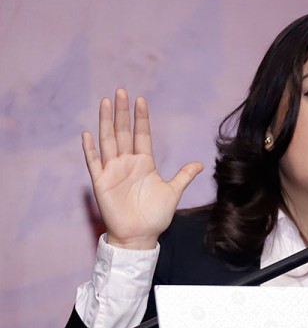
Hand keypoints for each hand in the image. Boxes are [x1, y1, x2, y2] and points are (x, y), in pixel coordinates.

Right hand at [82, 89, 202, 248]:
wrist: (140, 236)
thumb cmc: (155, 216)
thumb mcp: (173, 192)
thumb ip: (183, 176)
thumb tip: (199, 164)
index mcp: (144, 163)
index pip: (142, 135)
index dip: (141, 118)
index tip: (141, 99)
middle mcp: (127, 163)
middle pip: (124, 132)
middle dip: (123, 112)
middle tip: (121, 91)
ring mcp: (113, 171)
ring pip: (108, 141)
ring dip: (106, 122)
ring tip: (106, 102)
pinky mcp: (102, 183)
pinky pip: (94, 163)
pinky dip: (90, 149)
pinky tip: (87, 134)